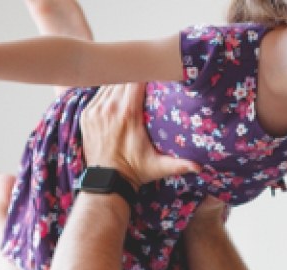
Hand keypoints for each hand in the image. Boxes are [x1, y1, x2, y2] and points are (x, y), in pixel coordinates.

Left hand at [79, 83, 200, 185]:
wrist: (107, 181)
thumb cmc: (134, 171)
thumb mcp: (158, 166)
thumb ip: (179, 164)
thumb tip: (199, 166)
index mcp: (127, 114)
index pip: (135, 80)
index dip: (145, 73)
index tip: (154, 70)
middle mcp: (109, 108)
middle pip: (122, 79)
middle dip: (133, 76)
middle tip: (145, 74)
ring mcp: (95, 110)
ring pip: (108, 84)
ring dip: (120, 83)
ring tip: (132, 82)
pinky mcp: (86, 115)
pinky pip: (98, 94)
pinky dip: (107, 92)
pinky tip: (117, 94)